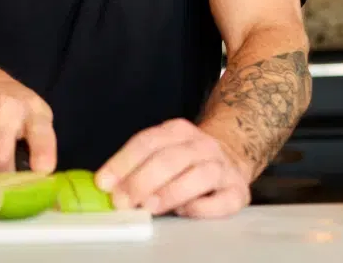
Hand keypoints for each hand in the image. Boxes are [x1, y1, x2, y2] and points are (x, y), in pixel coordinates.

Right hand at [0, 71, 56, 174]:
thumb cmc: (17, 106)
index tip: (42, 172)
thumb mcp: (38, 116)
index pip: (40, 135)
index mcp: (33, 111)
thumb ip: (42, 144)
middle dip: (2, 175)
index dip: (42, 156)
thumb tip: (39, 176)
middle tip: (8, 180)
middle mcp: (6, 109)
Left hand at [94, 118, 249, 218]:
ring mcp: (223, 167)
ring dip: (171, 192)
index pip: (147, 141)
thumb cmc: (187, 160)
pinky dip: (202, 207)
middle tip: (122, 201)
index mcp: (178, 130)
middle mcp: (202, 145)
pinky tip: (184, 211)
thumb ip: (139, 165)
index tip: (104, 183)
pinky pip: (222, 200)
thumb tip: (108, 186)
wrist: (232, 156)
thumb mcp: (163, 150)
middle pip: (171, 158)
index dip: (123, 162)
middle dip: (142, 180)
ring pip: (199, 175)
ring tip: (149, 206)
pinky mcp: (238, 191)